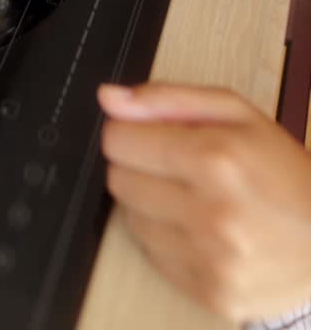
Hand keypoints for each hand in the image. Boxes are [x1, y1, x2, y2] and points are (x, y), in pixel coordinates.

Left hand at [98, 82, 310, 322]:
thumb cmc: (283, 172)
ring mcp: (210, 259)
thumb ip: (168, 100)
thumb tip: (109, 98)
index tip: (147, 135)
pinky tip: (198, 229)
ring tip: (189, 198)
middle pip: (119, 180)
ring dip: (149, 204)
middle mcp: (210, 212)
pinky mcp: (210, 293)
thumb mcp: (237, 114)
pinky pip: (152, 256)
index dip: (128, 132)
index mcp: (216, 158)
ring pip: (130, 219)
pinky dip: (166, 238)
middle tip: (175, 167)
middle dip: (138, 166)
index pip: (119, 140)